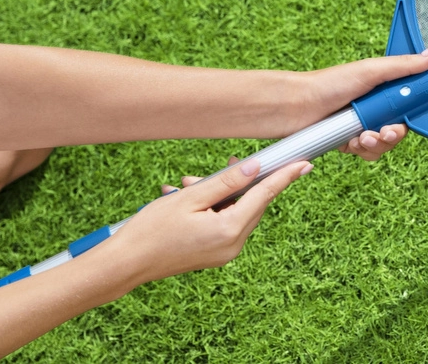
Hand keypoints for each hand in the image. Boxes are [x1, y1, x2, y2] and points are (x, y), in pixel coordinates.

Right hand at [113, 157, 311, 285]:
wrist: (124, 264)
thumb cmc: (151, 230)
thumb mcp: (190, 198)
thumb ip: (225, 182)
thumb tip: (255, 168)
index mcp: (230, 231)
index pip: (265, 196)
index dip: (284, 177)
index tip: (304, 164)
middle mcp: (232, 246)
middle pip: (252, 204)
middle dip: (241, 181)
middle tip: (229, 162)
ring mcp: (223, 253)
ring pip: (235, 212)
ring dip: (220, 193)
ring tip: (188, 183)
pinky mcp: (213, 254)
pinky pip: (223, 223)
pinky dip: (212, 207)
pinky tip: (186, 197)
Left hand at [294, 47, 427, 161]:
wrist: (294, 108)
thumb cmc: (328, 83)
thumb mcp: (370, 71)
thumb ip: (403, 67)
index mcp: (385, 87)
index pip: (419, 97)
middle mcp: (377, 106)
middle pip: (405, 126)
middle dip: (397, 132)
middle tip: (386, 131)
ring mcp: (364, 124)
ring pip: (387, 143)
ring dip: (378, 143)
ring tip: (362, 137)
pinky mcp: (351, 142)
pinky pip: (369, 153)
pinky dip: (362, 150)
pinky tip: (351, 142)